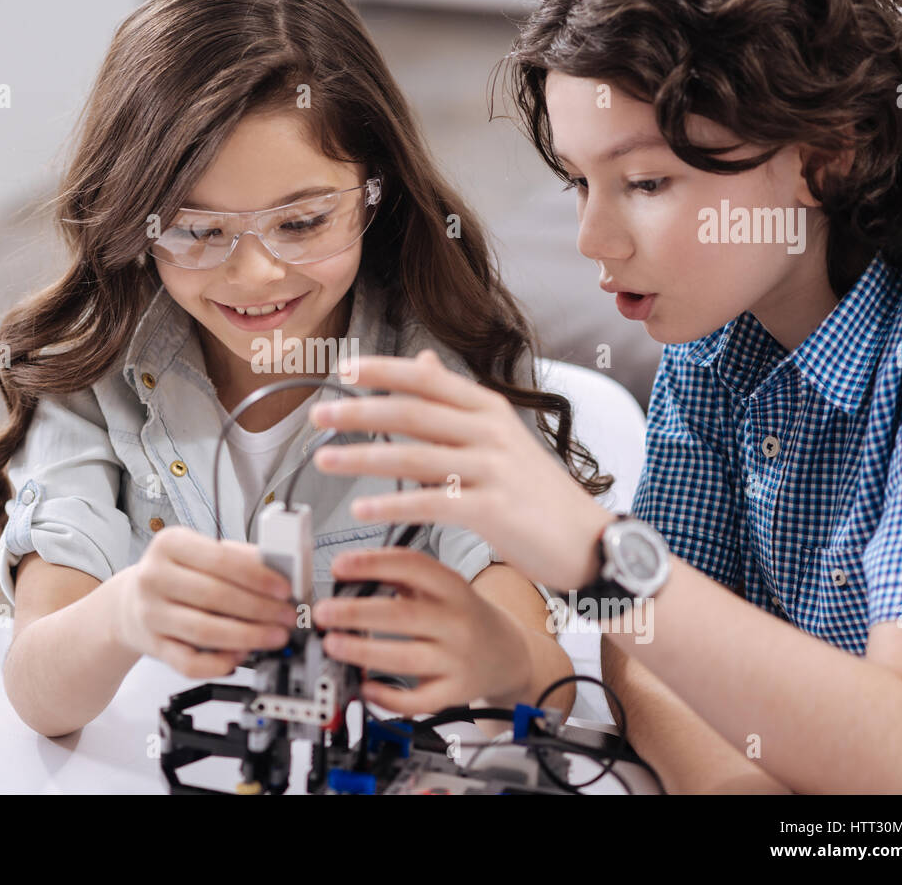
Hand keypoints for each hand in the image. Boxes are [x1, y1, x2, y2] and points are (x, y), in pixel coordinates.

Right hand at [112, 526, 297, 677]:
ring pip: (205, 631)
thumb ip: (236, 557)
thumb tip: (278, 570)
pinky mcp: (153, 646)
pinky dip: (219, 663)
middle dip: (261, 609)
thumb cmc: (174, 574)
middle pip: (215, 596)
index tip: (284, 590)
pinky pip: (189, 663)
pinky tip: (240, 657)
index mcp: (169, 544)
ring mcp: (151, 614)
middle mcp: (154, 577)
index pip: (221, 559)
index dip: (258, 577)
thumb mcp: (198, 552)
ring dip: (248, 637)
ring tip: (274, 637)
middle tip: (287, 617)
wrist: (128, 603)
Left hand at [310, 349, 614, 589]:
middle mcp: (490, 431)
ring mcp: (493, 469)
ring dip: (363, 458)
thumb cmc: (535, 490)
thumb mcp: (498, 433)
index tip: (342, 370)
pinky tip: (361, 510)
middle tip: (317, 415)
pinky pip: (431, 503)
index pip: (427, 379)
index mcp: (488, 408)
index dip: (382, 371)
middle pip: (413, 412)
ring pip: (415, 457)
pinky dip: (391, 505)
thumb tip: (421, 361)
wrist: (585, 540)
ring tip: (324, 459)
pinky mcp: (493, 509)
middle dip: (359, 412)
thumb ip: (454, 402)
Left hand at [313, 547, 533, 714]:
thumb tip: (348, 578)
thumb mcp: (443, 587)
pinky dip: (389, 696)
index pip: (412, 567)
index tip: (339, 565)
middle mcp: (457, 622)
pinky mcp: (455, 692)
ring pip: (406, 658)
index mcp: (452, 588)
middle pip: (403, 615)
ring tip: (333, 644)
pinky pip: (419, 700)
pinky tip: (366, 687)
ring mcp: (457, 660)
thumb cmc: (464, 616)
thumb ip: (401, 579)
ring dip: (364, 653)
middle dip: (357, 613)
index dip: (373, 563)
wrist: (508, 653)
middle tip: (323, 612)